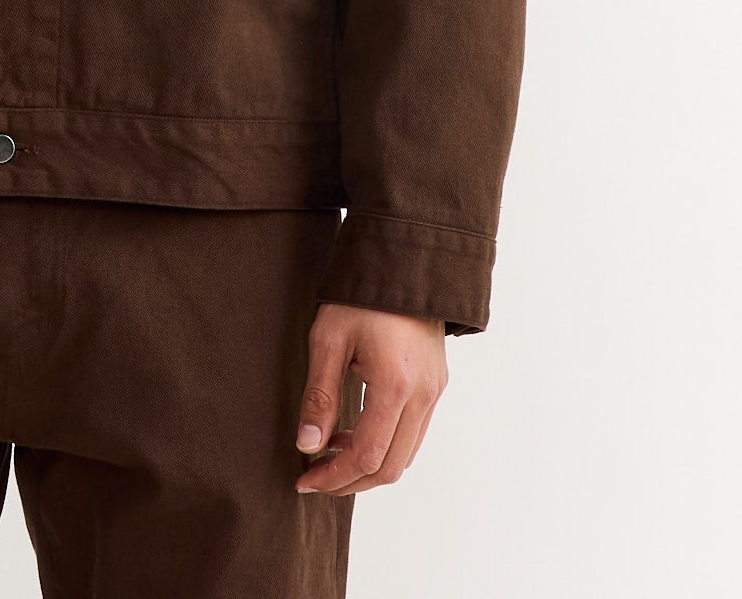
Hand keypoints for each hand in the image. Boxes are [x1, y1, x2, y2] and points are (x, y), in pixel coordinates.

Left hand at [293, 302, 446, 494]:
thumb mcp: (328, 339)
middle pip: (390, 467)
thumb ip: (319, 395)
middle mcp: (422, 395)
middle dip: (350, 480)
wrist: (402, 261)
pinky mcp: (435, 384)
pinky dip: (385, 445)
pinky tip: (354, 432)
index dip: (334, 476)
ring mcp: (434, 391)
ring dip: (368, 465)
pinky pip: (414, 434)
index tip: (305, 480)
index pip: (367, 456)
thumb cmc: (359, 296)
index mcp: (395, 385)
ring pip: (406, 455)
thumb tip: (307, 445)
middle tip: (315, 477)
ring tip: (329, 453)